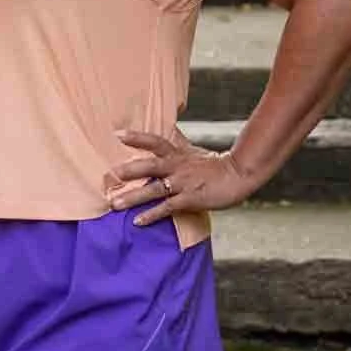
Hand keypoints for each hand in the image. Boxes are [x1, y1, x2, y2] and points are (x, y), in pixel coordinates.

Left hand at [105, 128, 258, 227]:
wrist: (239, 175)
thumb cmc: (216, 165)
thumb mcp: (194, 151)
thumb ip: (178, 143)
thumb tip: (169, 128)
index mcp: (178, 154)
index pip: (155, 141)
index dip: (137, 137)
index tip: (118, 135)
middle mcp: (178, 166)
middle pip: (150, 165)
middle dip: (130, 170)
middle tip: (110, 175)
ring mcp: (183, 183)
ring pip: (154, 189)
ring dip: (133, 197)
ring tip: (115, 203)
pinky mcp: (190, 199)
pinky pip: (167, 207)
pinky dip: (151, 215)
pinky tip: (137, 221)